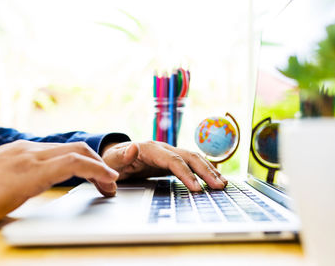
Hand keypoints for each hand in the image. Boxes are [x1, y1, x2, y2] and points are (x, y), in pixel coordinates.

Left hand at [0, 140, 118, 224]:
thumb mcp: (8, 212)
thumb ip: (40, 193)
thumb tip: (67, 193)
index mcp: (28, 171)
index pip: (75, 162)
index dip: (99, 170)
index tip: (112, 182)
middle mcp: (27, 154)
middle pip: (75, 150)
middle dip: (98, 165)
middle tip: (108, 185)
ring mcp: (21, 149)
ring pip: (64, 147)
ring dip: (85, 161)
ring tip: (93, 179)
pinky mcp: (16, 150)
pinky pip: (50, 149)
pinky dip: (69, 158)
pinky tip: (69, 171)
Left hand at [101, 141, 226, 190]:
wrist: (114, 156)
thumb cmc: (112, 160)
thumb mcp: (112, 159)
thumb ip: (122, 155)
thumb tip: (134, 147)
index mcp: (150, 148)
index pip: (173, 160)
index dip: (186, 174)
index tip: (197, 188)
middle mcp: (163, 148)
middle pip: (189, 157)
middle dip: (205, 171)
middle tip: (219, 186)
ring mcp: (169, 153)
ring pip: (194, 158)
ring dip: (209, 170)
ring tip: (222, 183)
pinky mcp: (172, 160)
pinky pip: (192, 163)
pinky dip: (204, 170)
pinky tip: (214, 178)